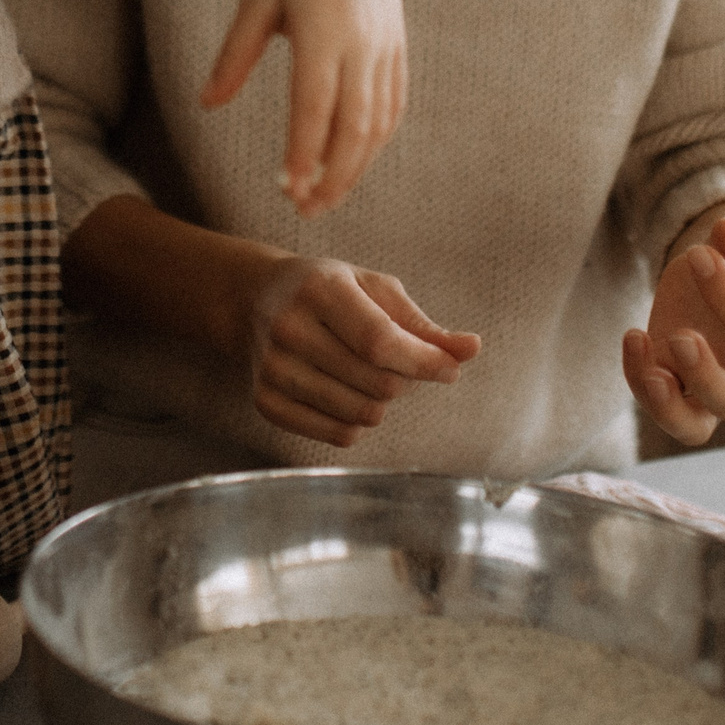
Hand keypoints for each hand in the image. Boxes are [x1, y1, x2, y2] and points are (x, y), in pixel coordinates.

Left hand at [204, 0, 405, 216]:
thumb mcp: (254, 0)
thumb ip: (234, 55)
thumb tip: (206, 104)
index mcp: (322, 27)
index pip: (314, 103)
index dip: (303, 149)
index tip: (288, 187)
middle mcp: (362, 41)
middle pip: (355, 124)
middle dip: (334, 175)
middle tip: (306, 210)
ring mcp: (386, 45)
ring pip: (379, 122)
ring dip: (356, 166)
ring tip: (325, 197)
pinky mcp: (397, 47)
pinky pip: (393, 104)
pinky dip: (375, 141)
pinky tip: (352, 163)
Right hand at [242, 255, 479, 445]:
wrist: (253, 299)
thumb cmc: (328, 290)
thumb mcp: (374, 290)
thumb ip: (423, 325)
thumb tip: (472, 349)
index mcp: (320, 289)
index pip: (380, 342)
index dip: (424, 363)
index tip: (450, 369)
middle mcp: (289, 328)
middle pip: (377, 384)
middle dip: (405, 380)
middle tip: (399, 363)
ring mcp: (272, 368)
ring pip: (361, 414)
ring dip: (383, 403)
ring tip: (373, 376)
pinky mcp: (265, 401)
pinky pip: (337, 435)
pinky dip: (357, 422)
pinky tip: (348, 393)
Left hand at [624, 204, 724, 447]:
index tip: (700, 255)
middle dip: (704, 377)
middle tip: (680, 335)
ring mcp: (715, 383)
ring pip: (695, 427)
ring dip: (664, 405)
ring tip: (645, 361)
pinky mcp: (679, 382)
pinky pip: (661, 404)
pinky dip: (639, 380)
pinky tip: (633, 337)